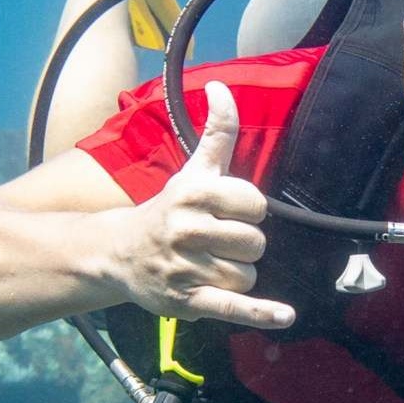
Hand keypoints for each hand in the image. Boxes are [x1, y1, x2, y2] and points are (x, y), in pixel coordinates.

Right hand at [105, 82, 294, 328]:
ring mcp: (185, 268)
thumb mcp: (192, 171)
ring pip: (247, 275)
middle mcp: (186, 229)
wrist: (118, 254)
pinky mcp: (187, 301)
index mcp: (193, 194)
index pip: (254, 204)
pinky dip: (260, 313)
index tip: (230, 213)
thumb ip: (216, 132)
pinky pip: (233, 307)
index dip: (249, 211)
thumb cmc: (168, 210)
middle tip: (218, 243)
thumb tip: (221, 86)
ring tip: (210, 266)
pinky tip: (285, 316)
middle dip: (245, 246)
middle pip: (255, 243)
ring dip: (237, 275)